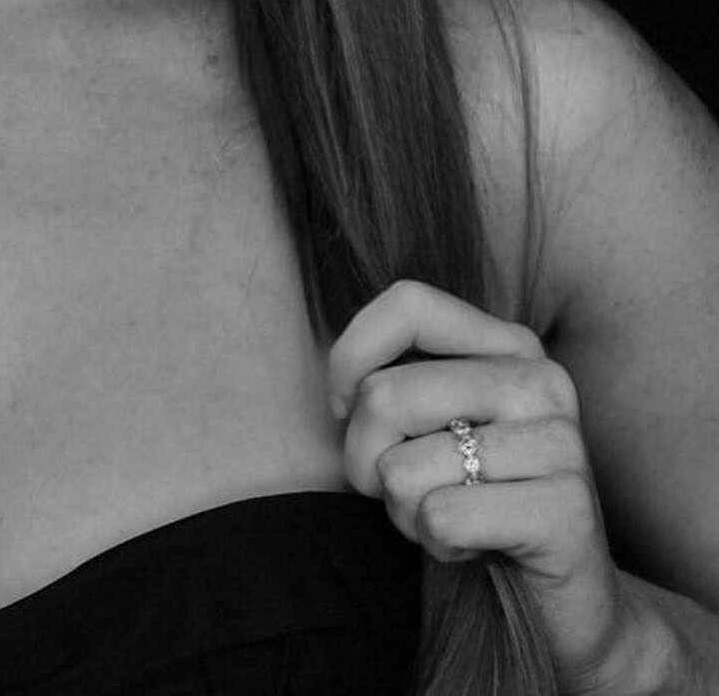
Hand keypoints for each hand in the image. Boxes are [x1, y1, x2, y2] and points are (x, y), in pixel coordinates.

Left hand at [328, 279, 640, 693]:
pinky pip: (440, 516)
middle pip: (385, 395)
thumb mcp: (433, 428)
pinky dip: (438, 545)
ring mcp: (561, 443)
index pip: (409, 303)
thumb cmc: (476, 505)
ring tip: (450, 520)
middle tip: (404, 493)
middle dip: (365, 461)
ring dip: (405, 512)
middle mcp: (541, 381)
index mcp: (509, 347)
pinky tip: (477, 549)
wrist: (565, 607)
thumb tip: (344, 382)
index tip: (344, 409)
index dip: (351, 354)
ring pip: (403, 468)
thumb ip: (396, 381)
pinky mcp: (566, 511)